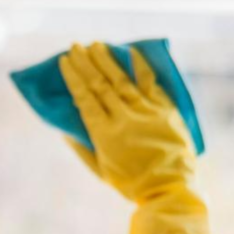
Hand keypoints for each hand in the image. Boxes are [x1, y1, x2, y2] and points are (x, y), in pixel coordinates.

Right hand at [58, 41, 197, 203]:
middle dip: (86, 63)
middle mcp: (123, 118)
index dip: (73, 77)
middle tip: (76, 46)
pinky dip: (140, 67)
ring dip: (107, 61)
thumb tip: (65, 129)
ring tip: (96, 45)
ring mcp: (145, 112)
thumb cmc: (130, 183)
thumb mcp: (100, 170)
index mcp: (104, 134)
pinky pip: (150, 84)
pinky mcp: (165, 110)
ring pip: (122, 80)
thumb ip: (82, 148)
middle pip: (100, 85)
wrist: (169, 188)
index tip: (64, 61)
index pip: (84, 98)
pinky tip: (131, 52)